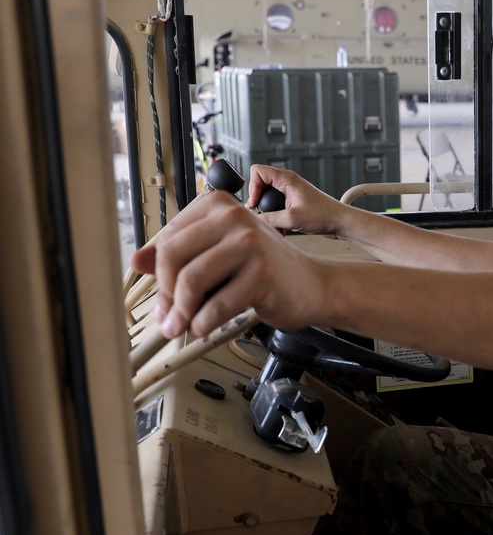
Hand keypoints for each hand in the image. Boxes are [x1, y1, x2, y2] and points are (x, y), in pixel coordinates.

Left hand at [130, 191, 328, 337]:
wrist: (312, 285)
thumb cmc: (265, 270)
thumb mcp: (218, 255)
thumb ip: (179, 256)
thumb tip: (137, 261)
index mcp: (217, 206)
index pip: (167, 238)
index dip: (158, 273)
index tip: (162, 297)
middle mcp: (232, 216)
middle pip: (173, 256)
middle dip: (166, 294)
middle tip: (169, 317)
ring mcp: (249, 242)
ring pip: (191, 280)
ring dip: (181, 313)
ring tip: (183, 326)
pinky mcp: (261, 272)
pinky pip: (216, 304)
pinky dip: (204, 323)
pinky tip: (203, 328)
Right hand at [247, 165, 346, 235]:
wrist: (340, 222)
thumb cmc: (324, 216)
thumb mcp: (292, 219)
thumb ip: (269, 219)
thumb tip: (254, 220)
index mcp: (287, 179)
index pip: (258, 171)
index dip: (252, 187)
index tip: (256, 204)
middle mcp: (288, 182)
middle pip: (260, 185)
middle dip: (259, 203)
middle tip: (263, 216)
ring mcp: (290, 192)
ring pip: (268, 199)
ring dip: (268, 214)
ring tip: (276, 227)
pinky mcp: (294, 202)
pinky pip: (277, 207)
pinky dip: (276, 219)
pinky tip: (283, 230)